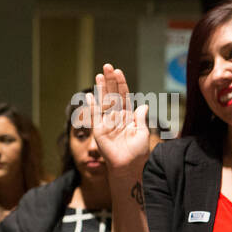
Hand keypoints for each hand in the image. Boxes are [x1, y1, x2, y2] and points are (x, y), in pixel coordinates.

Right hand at [87, 64, 151, 178]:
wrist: (129, 166)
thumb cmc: (138, 152)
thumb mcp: (142, 133)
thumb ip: (140, 118)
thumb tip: (143, 104)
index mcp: (128, 116)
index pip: (124, 96)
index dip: (122, 84)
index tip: (119, 72)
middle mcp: (116, 116)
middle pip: (113, 94)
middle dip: (111, 81)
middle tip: (107, 66)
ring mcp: (107, 122)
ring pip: (103, 101)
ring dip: (101, 88)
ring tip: (99, 75)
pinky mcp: (99, 130)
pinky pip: (95, 115)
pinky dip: (92, 105)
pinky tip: (89, 95)